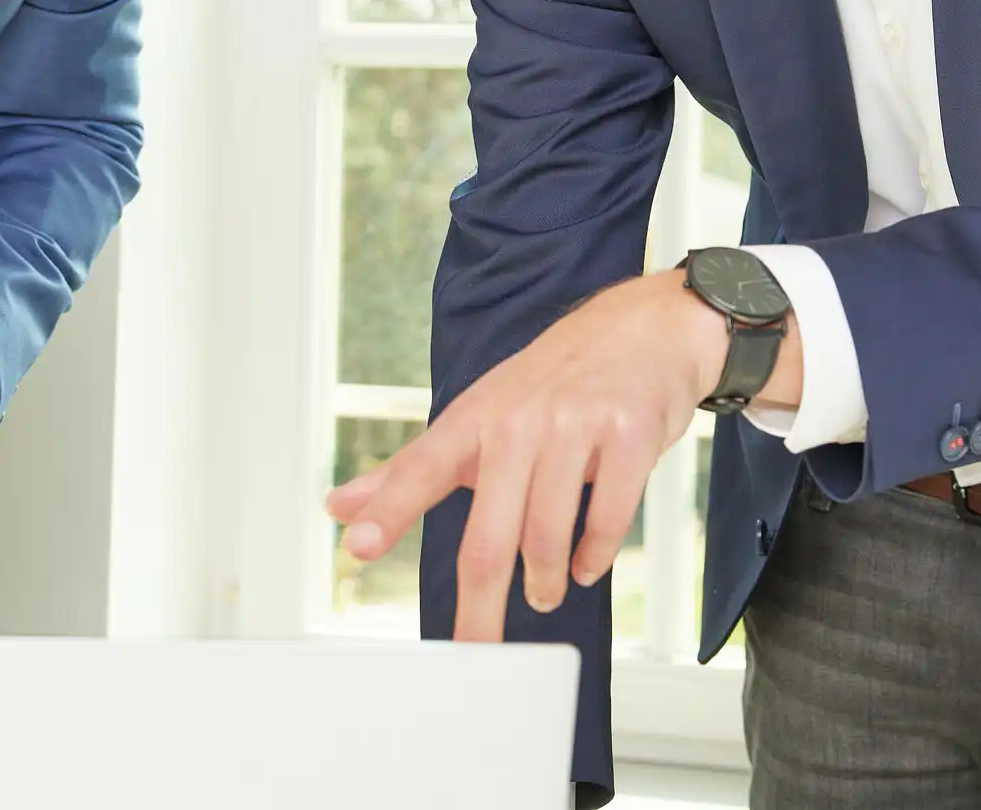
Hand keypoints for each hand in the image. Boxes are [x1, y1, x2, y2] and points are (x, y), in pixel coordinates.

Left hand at [324, 267, 740, 640]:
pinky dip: (595, 556)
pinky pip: (608, 517)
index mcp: (474, 419)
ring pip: (548, 534)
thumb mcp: (474, 416)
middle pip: (489, 534)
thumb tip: (338, 508)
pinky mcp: (628, 436)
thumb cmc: (550, 381)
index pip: (419, 469)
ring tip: (542, 592)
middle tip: (476, 650)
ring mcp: (575, 427)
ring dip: (544, 580)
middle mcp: (519, 422)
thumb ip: (408, 471)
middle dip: (479, 605)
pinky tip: (586, 566)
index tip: (357, 549)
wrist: (642, 330)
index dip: (387, 512)